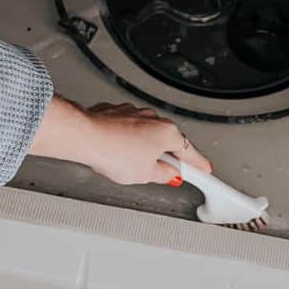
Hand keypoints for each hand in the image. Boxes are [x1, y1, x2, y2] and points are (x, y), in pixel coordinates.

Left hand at [28, 96, 211, 184]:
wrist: (83, 136)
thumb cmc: (112, 151)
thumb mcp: (146, 175)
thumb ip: (163, 174)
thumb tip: (167, 173)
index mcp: (167, 133)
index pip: (190, 153)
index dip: (198, 166)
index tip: (205, 172)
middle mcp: (152, 118)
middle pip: (166, 142)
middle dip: (163, 158)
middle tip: (161, 174)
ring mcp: (133, 113)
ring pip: (145, 135)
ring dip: (141, 149)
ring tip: (127, 165)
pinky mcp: (115, 113)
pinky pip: (126, 130)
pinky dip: (124, 141)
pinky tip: (116, 153)